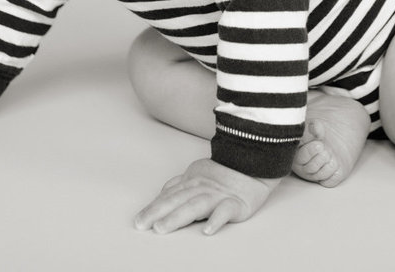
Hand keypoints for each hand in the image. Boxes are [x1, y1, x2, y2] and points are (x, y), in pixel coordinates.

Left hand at [134, 158, 279, 235]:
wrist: (255, 163)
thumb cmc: (224, 173)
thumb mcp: (198, 173)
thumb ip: (180, 184)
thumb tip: (162, 193)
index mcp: (192, 182)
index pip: (169, 196)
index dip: (153, 208)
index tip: (139, 220)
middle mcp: (201, 188)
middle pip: (177, 201)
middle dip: (158, 213)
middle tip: (143, 225)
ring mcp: (218, 195)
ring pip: (195, 206)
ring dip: (177, 217)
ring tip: (162, 228)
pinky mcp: (236, 203)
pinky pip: (225, 211)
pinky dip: (216, 220)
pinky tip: (206, 230)